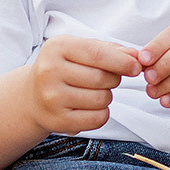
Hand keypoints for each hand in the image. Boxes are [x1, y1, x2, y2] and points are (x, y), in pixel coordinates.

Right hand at [25, 35, 139, 134]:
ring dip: (107, 96)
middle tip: (107, 78)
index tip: (137, 67)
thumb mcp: (79, 50)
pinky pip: (97, 119)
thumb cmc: (63, 68)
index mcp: (56, 48)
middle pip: (102, 78)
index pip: (97, 54)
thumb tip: (136, 55)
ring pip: (102, 99)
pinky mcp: (57, 121)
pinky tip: (90, 107)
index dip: (122, 61)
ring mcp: (51, 98)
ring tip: (93, 92)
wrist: (32, 96)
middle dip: (114, 79)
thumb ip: (108, 50)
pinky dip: (102, 113)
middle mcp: (50, 72)